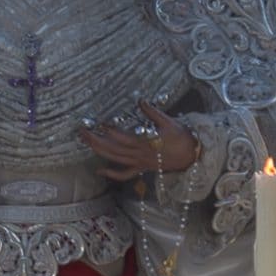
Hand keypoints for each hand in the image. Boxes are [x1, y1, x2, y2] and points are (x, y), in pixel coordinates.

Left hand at [80, 102, 197, 179]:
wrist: (192, 156)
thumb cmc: (182, 137)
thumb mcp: (169, 122)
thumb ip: (153, 112)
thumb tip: (141, 100)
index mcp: (146, 143)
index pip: (124, 139)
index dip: (111, 132)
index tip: (100, 124)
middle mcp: (140, 155)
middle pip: (114, 150)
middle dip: (97, 141)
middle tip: (83, 132)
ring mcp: (140, 163)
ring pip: (116, 160)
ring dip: (99, 152)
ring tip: (86, 143)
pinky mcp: (142, 168)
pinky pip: (125, 174)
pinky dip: (112, 174)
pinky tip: (100, 171)